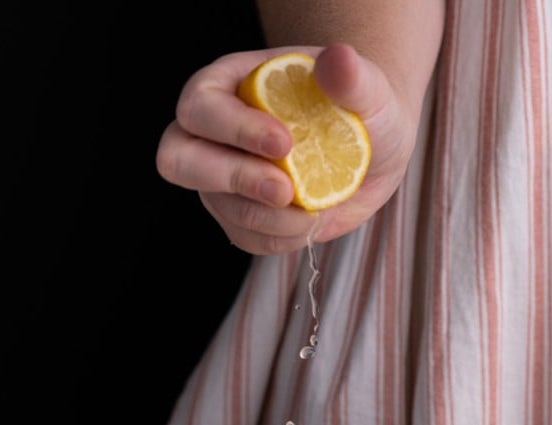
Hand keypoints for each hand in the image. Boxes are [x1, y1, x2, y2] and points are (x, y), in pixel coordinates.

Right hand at [155, 43, 418, 254]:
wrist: (373, 152)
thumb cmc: (361, 109)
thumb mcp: (367, 88)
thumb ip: (352, 76)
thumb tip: (339, 59)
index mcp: (227, 85)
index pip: (201, 106)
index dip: (234, 128)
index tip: (284, 143)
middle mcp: (211, 134)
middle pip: (178, 160)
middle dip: (233, 178)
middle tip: (285, 190)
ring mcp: (220, 180)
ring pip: (220, 206)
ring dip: (270, 217)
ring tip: (315, 209)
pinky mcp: (239, 218)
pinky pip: (246, 237)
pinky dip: (282, 237)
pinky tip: (311, 221)